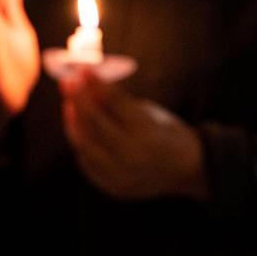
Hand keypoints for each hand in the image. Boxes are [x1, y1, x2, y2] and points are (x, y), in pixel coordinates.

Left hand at [60, 68, 207, 200]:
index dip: (97, 83)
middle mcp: (132, 155)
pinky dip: (81, 143)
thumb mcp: (152, 113)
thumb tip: (89, 85)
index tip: (84, 69)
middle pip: (95, 123)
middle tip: (69, 81)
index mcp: (149, 133)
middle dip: (79, 98)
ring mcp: (121, 174)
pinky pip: (87, 162)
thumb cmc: (170, 134)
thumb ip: (121, 103)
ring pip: (85, 144)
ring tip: (70, 103)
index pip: (114, 102)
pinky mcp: (112, 186)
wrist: (187, 170)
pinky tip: (78, 128)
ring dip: (74, 121)